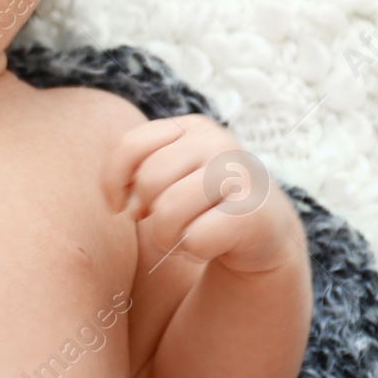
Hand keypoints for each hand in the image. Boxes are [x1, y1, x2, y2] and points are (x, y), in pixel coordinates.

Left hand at [102, 115, 299, 273]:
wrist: (263, 232)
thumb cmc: (202, 203)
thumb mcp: (170, 176)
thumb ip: (139, 175)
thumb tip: (124, 203)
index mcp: (192, 127)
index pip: (131, 146)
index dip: (114, 182)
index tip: (119, 206)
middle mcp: (218, 143)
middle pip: (149, 180)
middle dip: (145, 211)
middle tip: (163, 223)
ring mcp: (241, 175)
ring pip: (168, 211)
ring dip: (166, 236)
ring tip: (183, 236)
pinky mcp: (254, 213)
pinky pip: (196, 238)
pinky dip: (194, 250)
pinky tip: (211, 244)